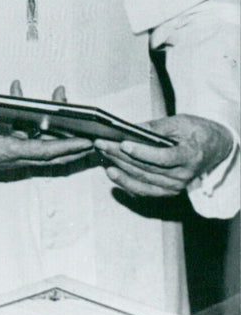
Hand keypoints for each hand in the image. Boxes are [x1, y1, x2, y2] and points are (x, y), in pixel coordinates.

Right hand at [0, 81, 91, 174]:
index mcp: (8, 152)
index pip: (44, 152)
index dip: (67, 147)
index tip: (87, 141)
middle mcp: (18, 155)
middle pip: (55, 153)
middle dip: (77, 146)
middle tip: (98, 136)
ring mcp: (19, 153)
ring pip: (48, 145)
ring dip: (64, 133)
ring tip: (74, 111)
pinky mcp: (15, 149)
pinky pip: (36, 138)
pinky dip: (43, 124)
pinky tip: (33, 97)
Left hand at [94, 115, 234, 197]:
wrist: (213, 148)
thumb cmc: (196, 133)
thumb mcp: (180, 122)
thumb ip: (156, 126)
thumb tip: (130, 128)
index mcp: (189, 156)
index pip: (163, 158)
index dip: (142, 152)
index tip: (124, 144)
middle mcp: (182, 177)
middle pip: (146, 168)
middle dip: (120, 155)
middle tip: (101, 143)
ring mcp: (174, 187)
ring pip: (141, 179)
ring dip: (119, 167)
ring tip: (102, 154)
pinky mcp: (167, 192)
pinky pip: (143, 191)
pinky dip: (126, 183)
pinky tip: (112, 172)